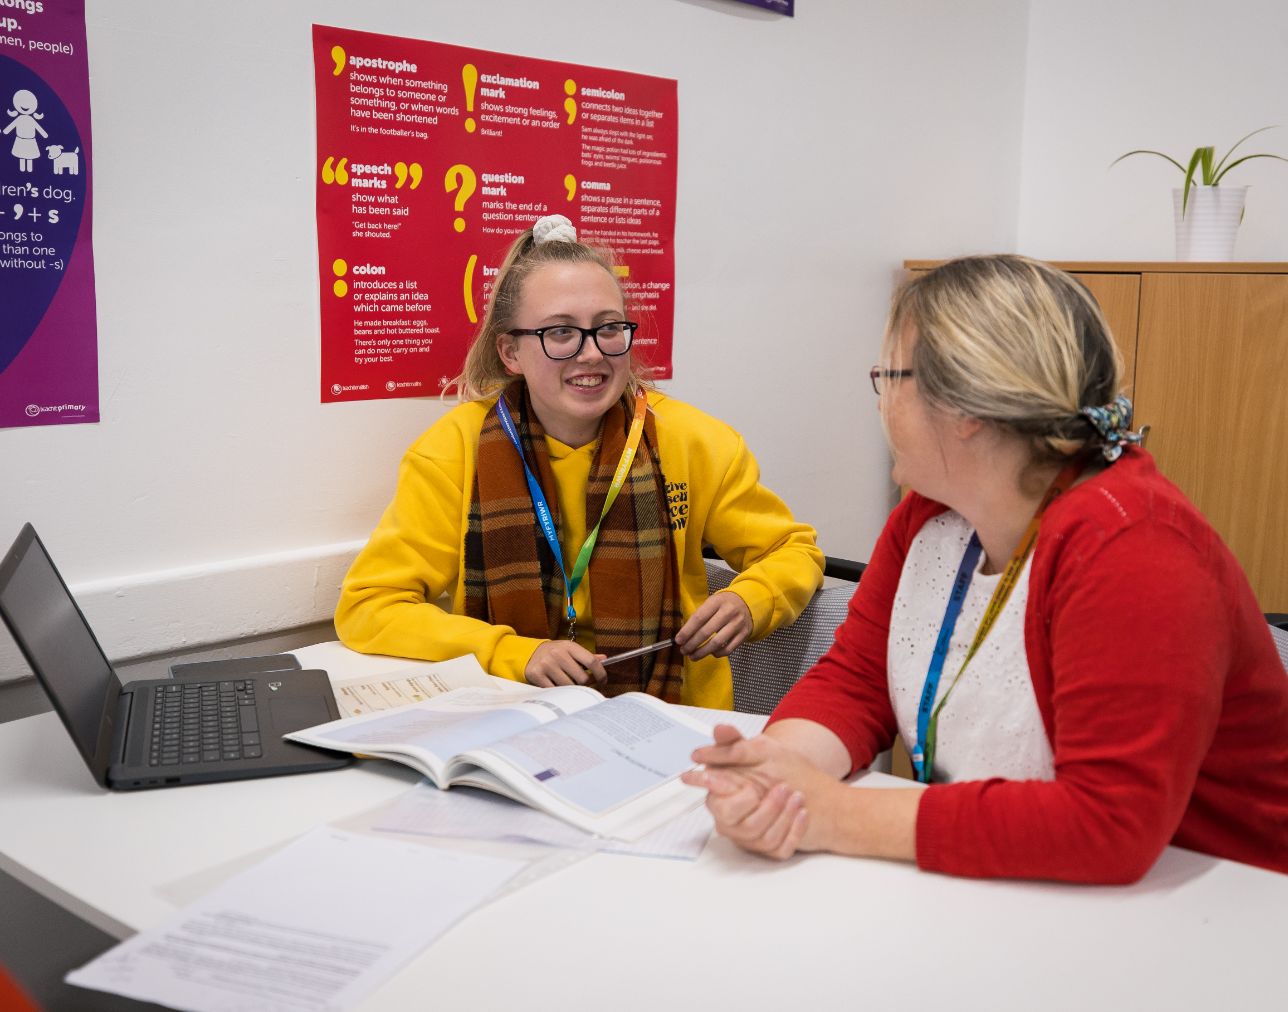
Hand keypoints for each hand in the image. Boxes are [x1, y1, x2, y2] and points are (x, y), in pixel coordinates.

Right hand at [524, 641, 606, 687]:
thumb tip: (604, 659)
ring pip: (569, 687)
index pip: (591, 661)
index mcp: (569, 646)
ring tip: (568, 684)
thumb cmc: (554, 653)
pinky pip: (555, 691)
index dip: (601, 674)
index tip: (603, 681)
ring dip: (572, 689)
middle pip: (582, 678)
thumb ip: (586, 656)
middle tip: (582, 684)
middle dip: (585, 684)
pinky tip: (557, 686)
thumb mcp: (569, 650)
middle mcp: (558, 654)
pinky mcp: (537, 675)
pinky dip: (559, 692)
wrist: (528, 654)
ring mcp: (546, 664)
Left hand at [675, 591, 752, 660]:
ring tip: (692, 656)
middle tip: (683, 650)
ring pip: (716, 643)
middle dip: (692, 644)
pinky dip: (716, 654)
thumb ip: (699, 616)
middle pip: (706, 632)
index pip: (699, 618)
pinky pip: (728, 649)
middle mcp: (729, 612)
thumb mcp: (712, 602)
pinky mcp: (744, 635)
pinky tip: (709, 653)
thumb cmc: (723, 604)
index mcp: (717, 601)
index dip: (687, 631)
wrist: (747, 603)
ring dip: (702, 652)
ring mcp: (738, 624)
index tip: (678, 640)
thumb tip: (683, 634)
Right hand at [682, 724, 839, 858]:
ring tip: (797, 796)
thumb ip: (735, 740)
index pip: (717, 805)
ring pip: (763, 838)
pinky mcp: (769, 848)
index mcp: (721, 796)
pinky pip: (781, 849)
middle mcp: (732, 821)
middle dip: (767, 808)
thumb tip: (719, 729)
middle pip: (741, 826)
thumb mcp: (758, 747)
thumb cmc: (778, 768)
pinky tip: (802, 814)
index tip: (751, 789)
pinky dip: (796, 830)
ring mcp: (750, 837)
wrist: (804, 784)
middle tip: (783, 788)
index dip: (736, 800)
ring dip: (785, 815)